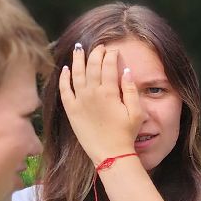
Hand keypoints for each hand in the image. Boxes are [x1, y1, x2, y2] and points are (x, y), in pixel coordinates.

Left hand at [60, 43, 144, 165]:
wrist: (110, 153)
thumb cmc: (126, 134)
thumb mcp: (136, 112)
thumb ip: (131, 89)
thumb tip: (126, 70)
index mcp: (110, 92)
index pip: (109, 66)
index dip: (111, 55)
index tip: (113, 50)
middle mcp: (93, 93)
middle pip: (92, 66)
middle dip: (96, 53)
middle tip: (99, 47)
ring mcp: (80, 100)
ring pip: (77, 73)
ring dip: (78, 59)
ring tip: (79, 48)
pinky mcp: (71, 109)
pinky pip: (64, 89)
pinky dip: (64, 78)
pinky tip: (66, 69)